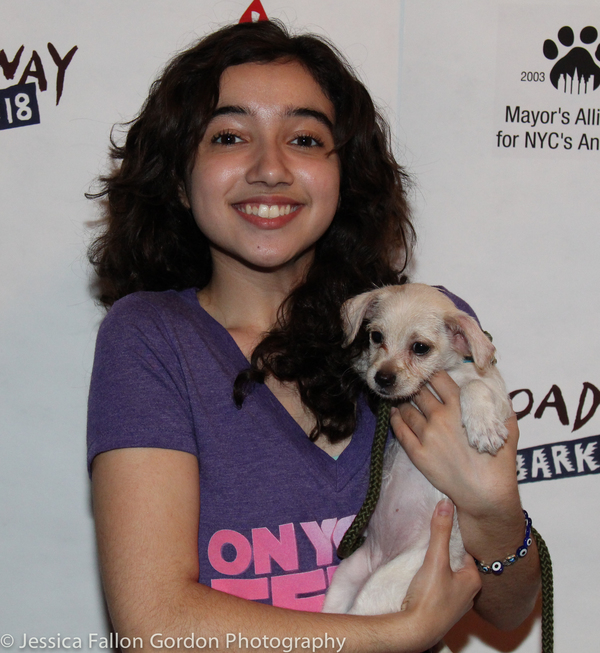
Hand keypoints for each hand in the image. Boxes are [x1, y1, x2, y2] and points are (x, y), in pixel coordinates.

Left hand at [390, 371, 520, 521]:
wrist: (485, 495)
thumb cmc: (499, 463)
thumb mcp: (508, 429)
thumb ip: (502, 408)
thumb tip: (498, 394)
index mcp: (460, 407)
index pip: (438, 379)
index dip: (431, 374)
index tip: (428, 374)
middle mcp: (440, 417)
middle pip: (419, 392)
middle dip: (416, 387)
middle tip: (412, 386)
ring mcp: (426, 436)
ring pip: (406, 409)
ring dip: (403, 402)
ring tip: (402, 400)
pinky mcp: (417, 454)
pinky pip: (399, 430)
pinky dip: (395, 419)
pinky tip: (394, 414)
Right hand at [399, 500, 480, 649]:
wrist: (415, 630)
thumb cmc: (429, 599)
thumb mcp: (435, 559)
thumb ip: (440, 532)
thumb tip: (446, 505)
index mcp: (473, 580)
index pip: (468, 551)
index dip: (457, 538)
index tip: (446, 526)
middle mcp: (469, 593)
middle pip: (459, 563)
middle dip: (448, 552)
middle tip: (436, 539)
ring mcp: (456, 603)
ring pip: (451, 576)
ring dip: (442, 567)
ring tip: (429, 554)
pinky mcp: (442, 609)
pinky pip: (442, 587)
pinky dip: (436, 579)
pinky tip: (425, 575)